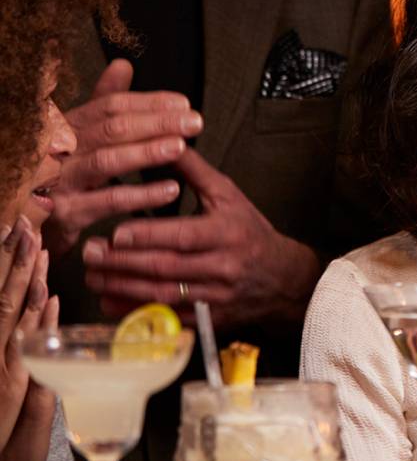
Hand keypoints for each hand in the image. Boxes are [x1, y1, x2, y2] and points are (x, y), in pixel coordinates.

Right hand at [0, 237, 72, 460]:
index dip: (10, 262)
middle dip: (15, 259)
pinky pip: (30, 347)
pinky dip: (42, 323)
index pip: (3, 294)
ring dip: (27, 280)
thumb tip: (50, 302)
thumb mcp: (21, 376)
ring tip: (36, 247)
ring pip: (15, 313)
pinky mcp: (18, 384)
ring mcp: (4, 365)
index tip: (17, 231)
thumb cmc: (8, 426)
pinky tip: (52, 300)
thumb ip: (36, 338)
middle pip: (5, 296)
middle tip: (23, 224)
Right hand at [46, 60, 200, 256]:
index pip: (111, 106)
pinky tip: (171, 189)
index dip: (149, 102)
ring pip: (107, 161)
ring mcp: (61, 181)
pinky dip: (142, 195)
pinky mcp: (66, 214)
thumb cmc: (64, 171)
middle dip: (157, 123)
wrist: (30, 221)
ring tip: (181, 147)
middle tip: (195, 122)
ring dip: (147, 153)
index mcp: (67, 126)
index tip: (184, 104)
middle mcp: (61, 149)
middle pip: (112, 129)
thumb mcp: (80, 135)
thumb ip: (103, 102)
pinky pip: (108, 201)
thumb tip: (122, 64)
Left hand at [82, 148, 319, 328]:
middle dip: (123, 262)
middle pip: (166, 266)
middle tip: (90, 252)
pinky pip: (168, 317)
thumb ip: (196, 172)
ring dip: (123, 287)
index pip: (183, 235)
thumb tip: (168, 142)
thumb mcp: (229, 196)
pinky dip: (137, 311)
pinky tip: (110, 301)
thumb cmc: (249, 231)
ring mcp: (216, 297)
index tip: (116, 232)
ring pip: (163, 294)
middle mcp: (222, 267)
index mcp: (227, 233)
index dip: (148, 235)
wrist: (282, 277)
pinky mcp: (209, 318)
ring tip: (93, 276)